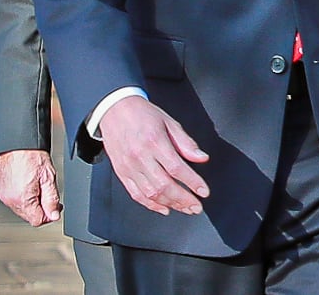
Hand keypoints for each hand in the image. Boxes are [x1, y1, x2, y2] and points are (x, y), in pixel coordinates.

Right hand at [0, 149, 61, 225]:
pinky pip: (13, 200)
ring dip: (32, 202)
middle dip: (41, 207)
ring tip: (37, 185)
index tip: (56, 206)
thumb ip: (51, 199)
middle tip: (48, 192)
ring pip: (21, 208)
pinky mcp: (0, 190)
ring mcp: (3, 195)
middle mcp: (9, 200)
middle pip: (29, 215)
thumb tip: (54, 215)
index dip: (49, 214)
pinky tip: (27, 183)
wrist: (18, 144)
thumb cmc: (33, 156)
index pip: (37, 220)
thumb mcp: (48, 178)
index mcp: (22, 198)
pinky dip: (22, 196)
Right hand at [98, 95, 209, 215]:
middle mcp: (140, 157)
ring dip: (170, 204)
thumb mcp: (170, 122)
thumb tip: (202, 158)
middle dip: (183, 199)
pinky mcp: (121, 173)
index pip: (177, 169)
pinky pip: (136, 194)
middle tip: (197, 207)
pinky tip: (164, 208)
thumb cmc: (143, 114)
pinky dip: (150, 205)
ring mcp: (129, 167)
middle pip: (164, 185)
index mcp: (155, 142)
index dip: (193, 183)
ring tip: (185, 208)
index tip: (204, 192)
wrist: (114, 110)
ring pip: (150, 193)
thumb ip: (186, 143)